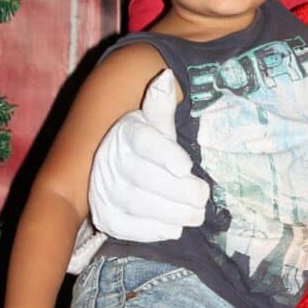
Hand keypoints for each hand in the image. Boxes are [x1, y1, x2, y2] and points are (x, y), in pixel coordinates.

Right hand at [86, 70, 210, 242]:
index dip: (164, 154)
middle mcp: (110, 161)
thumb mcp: (156, 122)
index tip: (185, 165)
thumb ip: (162, 105)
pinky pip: (127, 227)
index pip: (143, 142)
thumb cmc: (148, 144)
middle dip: (176, 189)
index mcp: (126, 134)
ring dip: (170, 211)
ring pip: (136, 203)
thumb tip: (166, 77)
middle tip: (203, 196)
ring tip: (196, 214)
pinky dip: (152, 230)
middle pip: (142, 177)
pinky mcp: (106, 217)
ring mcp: (104, 191)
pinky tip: (173, 227)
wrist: (115, 167)